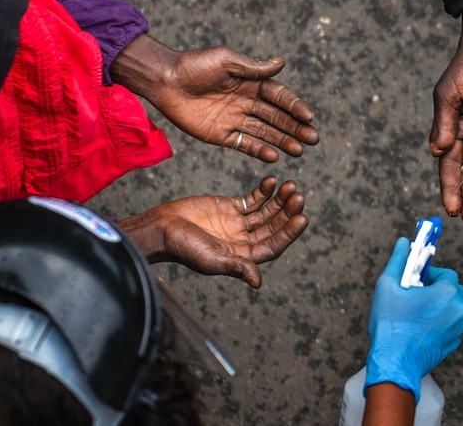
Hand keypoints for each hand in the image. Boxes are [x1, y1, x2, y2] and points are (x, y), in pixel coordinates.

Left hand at [111, 35, 318, 162]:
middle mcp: (247, 102)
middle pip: (276, 118)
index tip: (309, 116)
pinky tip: (274, 156)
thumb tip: (281, 64)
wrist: (164, 81)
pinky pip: (244, 144)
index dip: (294, 107)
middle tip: (313, 139)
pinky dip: (259, 151)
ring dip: (283, 141)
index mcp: (251, 83)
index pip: (279, 97)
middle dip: (295, 128)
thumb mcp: (225, 60)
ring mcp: (235, 120)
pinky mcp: (221, 135)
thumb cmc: (194, 65)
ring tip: (299, 151)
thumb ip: (253, 67)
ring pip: (265, 133)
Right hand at [118, 176, 307, 287]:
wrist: (161, 228)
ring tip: (290, 185)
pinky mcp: (231, 207)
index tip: (302, 217)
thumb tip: (258, 282)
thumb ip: (236, 267)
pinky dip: (264, 190)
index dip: (289, 233)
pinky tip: (273, 180)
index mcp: (244, 257)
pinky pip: (253, 199)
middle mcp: (245, 241)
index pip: (274, 245)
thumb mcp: (210, 259)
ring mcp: (239, 224)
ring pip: (267, 211)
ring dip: (280, 199)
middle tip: (299, 196)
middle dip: (287, 212)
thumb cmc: (183, 248)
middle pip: (273, 226)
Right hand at [365, 237, 462, 401]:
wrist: (395, 362)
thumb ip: (399, 260)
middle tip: (414, 296)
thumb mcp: (388, 286)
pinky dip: (439, 323)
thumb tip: (403, 243)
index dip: (429, 275)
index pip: (446, 273)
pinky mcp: (453, 343)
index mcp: (447, 292)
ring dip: (437, 306)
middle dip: (435, 289)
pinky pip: (450, 325)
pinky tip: (418, 328)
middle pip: (452, 290)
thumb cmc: (391, 324)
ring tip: (414, 313)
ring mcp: (457, 329)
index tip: (415, 281)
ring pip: (451, 308)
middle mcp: (458, 310)